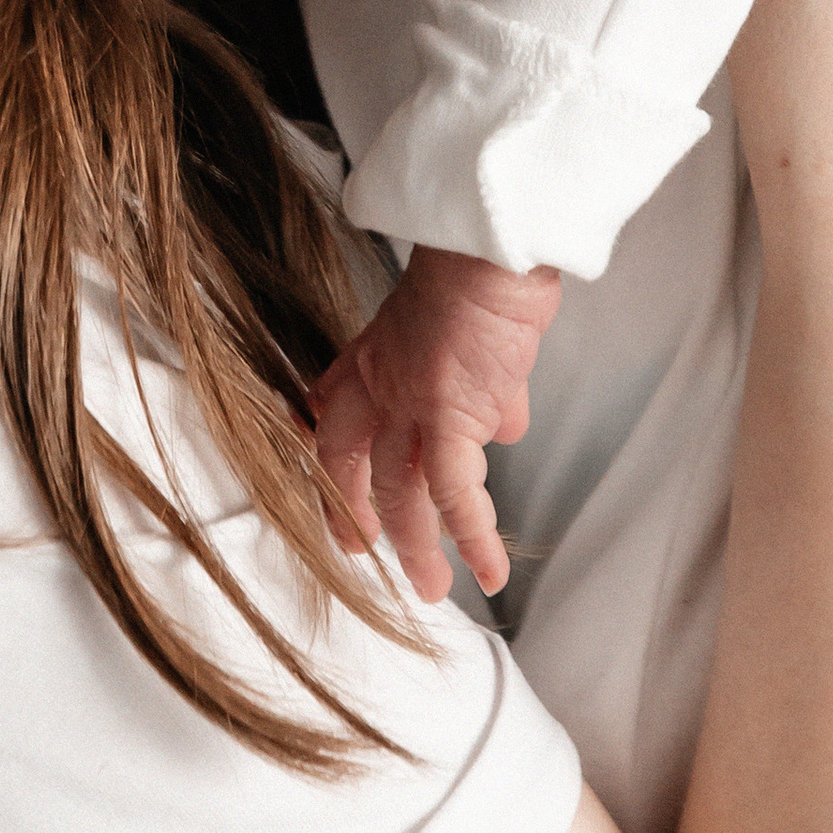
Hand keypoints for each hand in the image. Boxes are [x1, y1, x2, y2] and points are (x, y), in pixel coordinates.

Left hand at [309, 242, 562, 604]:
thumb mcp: (453, 319)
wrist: (489, 246)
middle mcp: (381, 386)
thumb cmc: (479, 266)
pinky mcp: (451, 420)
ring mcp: (411, 407)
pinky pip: (457, 497)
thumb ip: (466, 374)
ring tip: (430, 586)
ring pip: (403, 496)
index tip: (333, 483)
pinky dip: (475, 539)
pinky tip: (490, 572)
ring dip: (418, 547)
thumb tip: (503, 420)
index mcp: (372, 354)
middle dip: (357, 516)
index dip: (329, 453)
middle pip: (354, 466)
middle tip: (363, 549)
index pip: (333, 413)